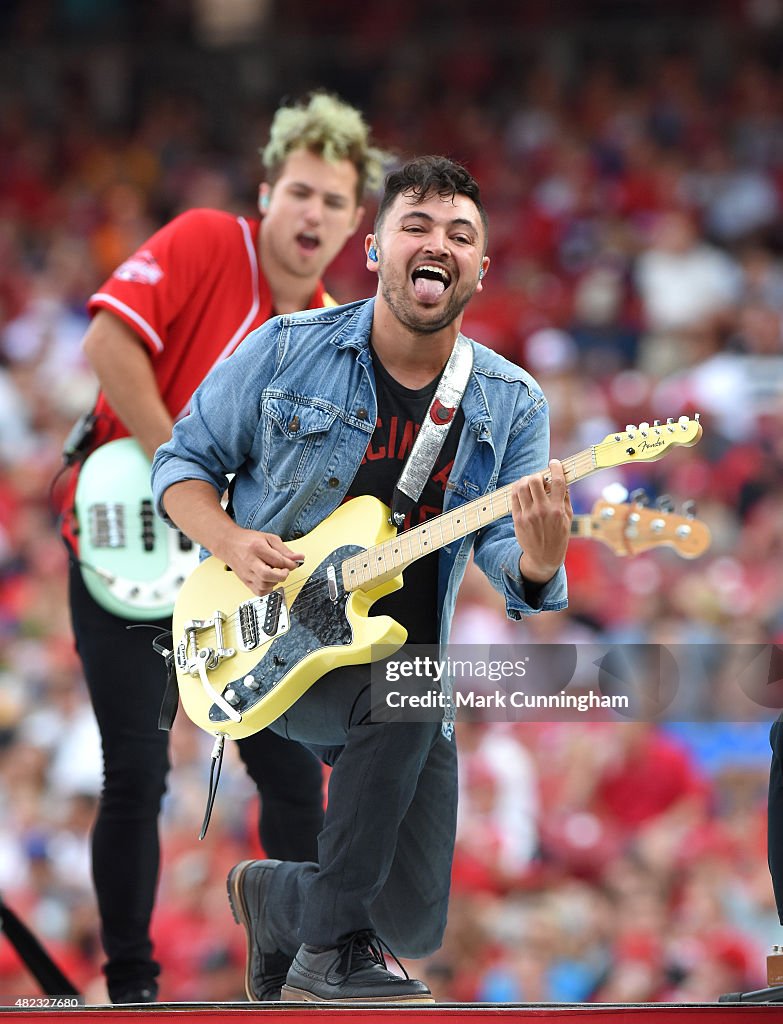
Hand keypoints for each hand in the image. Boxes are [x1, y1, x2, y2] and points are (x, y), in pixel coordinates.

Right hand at [223, 528, 304, 595]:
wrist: (229, 544)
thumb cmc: (248, 540)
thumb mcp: (269, 539)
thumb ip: (285, 550)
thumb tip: (299, 558)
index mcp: (257, 548)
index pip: (277, 560)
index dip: (290, 564)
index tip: (294, 563)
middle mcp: (250, 562)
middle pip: (267, 575)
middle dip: (282, 575)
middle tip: (285, 570)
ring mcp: (246, 574)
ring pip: (264, 586)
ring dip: (275, 581)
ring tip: (275, 573)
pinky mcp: (245, 581)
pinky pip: (259, 592)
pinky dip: (268, 589)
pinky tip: (269, 580)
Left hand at [511, 458, 572, 583]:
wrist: (543, 557)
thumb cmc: (558, 536)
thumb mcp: (568, 518)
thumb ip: (565, 498)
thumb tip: (561, 480)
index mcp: (558, 510)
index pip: (558, 482)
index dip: (556, 468)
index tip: (554, 463)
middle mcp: (542, 511)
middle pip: (535, 480)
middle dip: (537, 475)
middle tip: (540, 479)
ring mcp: (528, 515)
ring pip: (521, 486)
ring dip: (526, 480)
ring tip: (530, 484)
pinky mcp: (517, 519)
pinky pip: (514, 497)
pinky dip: (517, 489)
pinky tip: (522, 490)